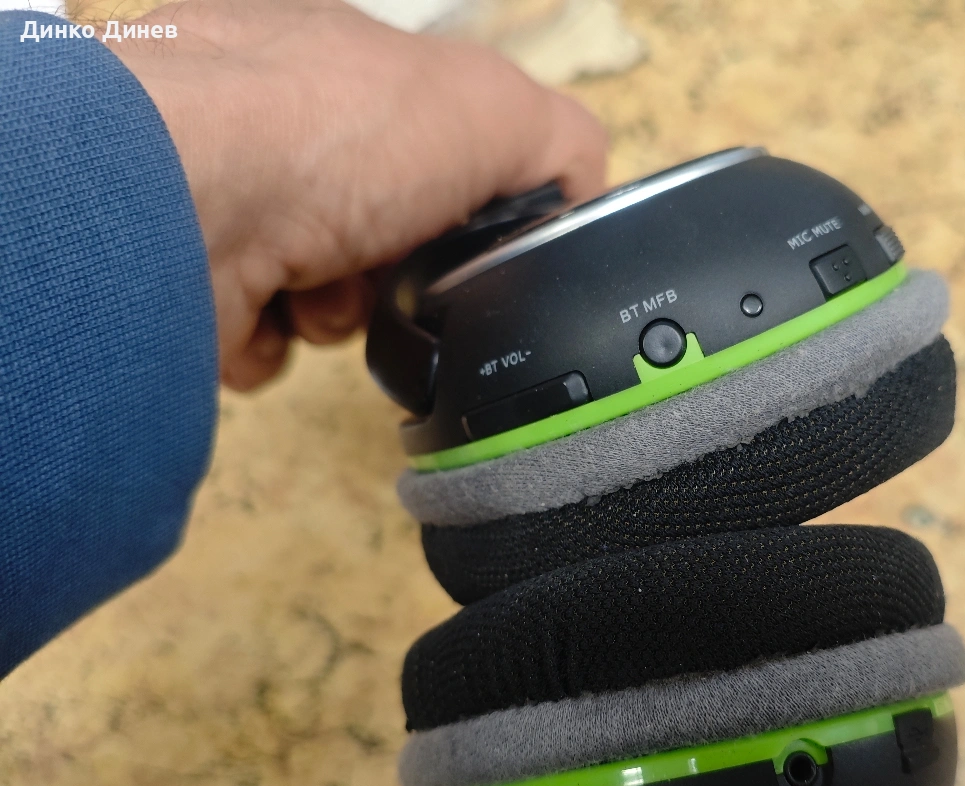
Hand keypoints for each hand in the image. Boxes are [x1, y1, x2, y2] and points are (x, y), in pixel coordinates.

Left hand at [114, 0, 606, 389]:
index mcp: (328, 59)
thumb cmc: (318, 131)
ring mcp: (211, 197)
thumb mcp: (492, 107)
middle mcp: (257, 121)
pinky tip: (267, 312)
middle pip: (371, 224)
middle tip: (395, 269)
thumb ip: (557, 140)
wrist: (181, 201)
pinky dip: (276, 340)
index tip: (459, 227)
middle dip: (395, 264)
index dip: (453, 190)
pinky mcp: (176, 275)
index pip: (415, 136)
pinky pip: (258, 336)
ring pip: (317, 289)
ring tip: (321, 292)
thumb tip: (581, 188)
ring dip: (339, 310)